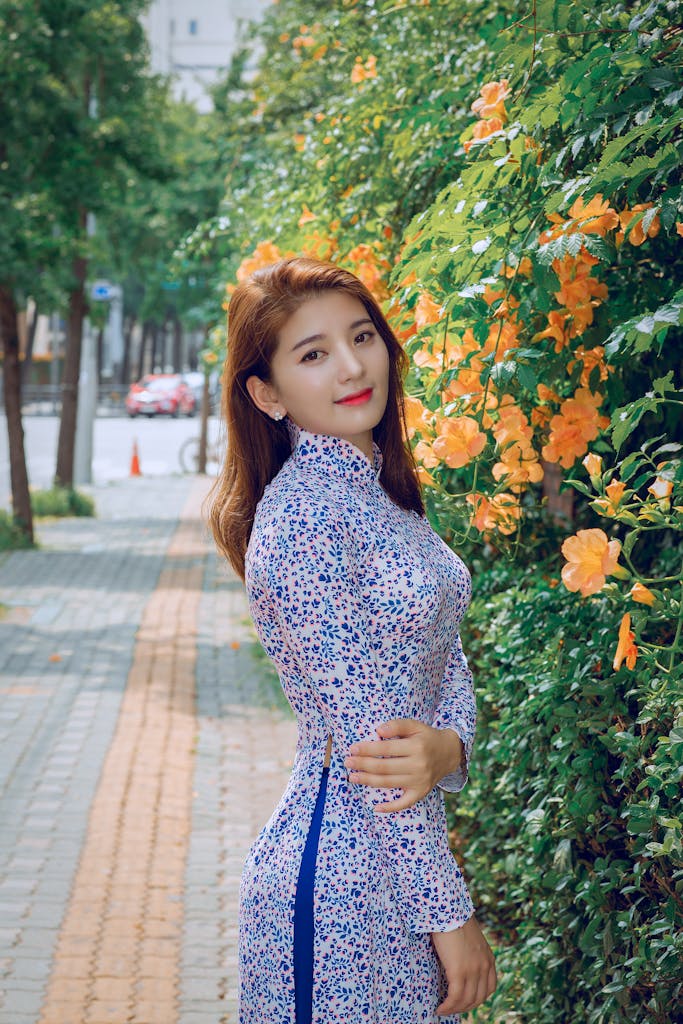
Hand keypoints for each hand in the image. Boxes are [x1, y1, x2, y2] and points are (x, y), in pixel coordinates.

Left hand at [344, 718, 462, 811]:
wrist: (449, 753)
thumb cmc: (426, 737)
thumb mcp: (415, 725)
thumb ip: (397, 725)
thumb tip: (378, 731)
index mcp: (416, 746)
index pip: (386, 748)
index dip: (368, 749)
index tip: (352, 748)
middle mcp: (419, 765)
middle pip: (385, 767)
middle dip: (363, 765)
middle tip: (347, 762)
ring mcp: (420, 781)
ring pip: (389, 783)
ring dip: (368, 781)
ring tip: (352, 777)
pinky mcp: (421, 793)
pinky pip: (404, 803)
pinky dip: (390, 808)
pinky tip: (376, 808)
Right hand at [431, 914, 496, 1015]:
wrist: (448, 909)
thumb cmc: (453, 918)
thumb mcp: (469, 937)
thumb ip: (470, 951)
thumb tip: (459, 960)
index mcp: (488, 958)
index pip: (489, 987)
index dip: (478, 999)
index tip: (465, 1001)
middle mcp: (484, 966)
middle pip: (479, 998)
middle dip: (465, 1007)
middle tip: (452, 1008)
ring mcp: (473, 970)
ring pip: (466, 1001)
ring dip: (454, 1009)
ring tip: (443, 1010)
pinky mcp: (459, 971)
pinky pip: (455, 997)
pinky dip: (448, 1006)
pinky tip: (439, 1008)